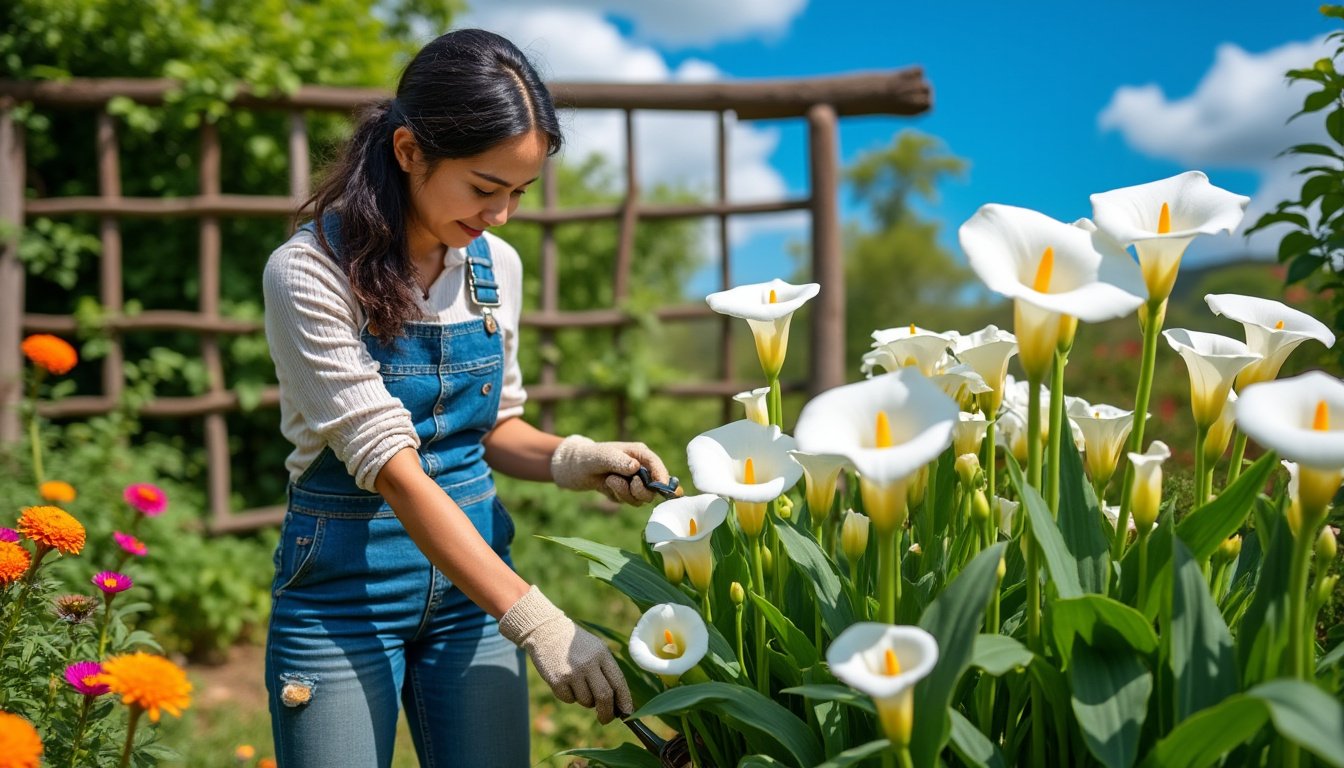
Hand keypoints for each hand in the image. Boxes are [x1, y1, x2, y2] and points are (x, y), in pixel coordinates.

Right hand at [498, 586, 632, 723]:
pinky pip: (569, 699)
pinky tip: (566, 681)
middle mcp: (588, 663)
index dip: (625, 701)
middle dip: (607, 712)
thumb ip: (607, 671)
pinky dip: (570, 696)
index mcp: (602, 654)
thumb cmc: (576, 644)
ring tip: (579, 684)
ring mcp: (572, 672)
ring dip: (586, 701)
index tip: (627, 713)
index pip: (618, 682)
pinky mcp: (557, 680)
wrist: (546, 631)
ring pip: (586, 701)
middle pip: (604, 696)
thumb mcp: (596, 649)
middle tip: (605, 719)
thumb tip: (617, 702)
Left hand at [550, 435, 676, 504]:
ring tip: (610, 481)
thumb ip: (618, 461)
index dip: (663, 477)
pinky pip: (629, 502)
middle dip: (640, 490)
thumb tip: (636, 468)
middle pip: (654, 487)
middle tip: (629, 484)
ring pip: (642, 497)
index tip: (663, 488)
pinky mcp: (626, 492)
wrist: (573, 468)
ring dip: (626, 493)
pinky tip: (607, 486)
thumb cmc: (588, 457)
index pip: (657, 465)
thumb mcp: (602, 456)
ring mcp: (633, 481)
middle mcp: (640, 468)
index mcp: (639, 454)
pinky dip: (618, 497)